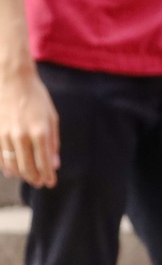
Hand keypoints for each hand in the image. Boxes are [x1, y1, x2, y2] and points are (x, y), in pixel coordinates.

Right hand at [0, 62, 57, 187]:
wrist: (13, 81)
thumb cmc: (37, 98)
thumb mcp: (52, 117)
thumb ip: (53, 142)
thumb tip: (54, 164)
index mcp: (40, 132)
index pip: (44, 163)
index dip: (48, 176)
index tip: (51, 183)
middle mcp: (22, 136)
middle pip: (27, 168)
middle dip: (35, 179)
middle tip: (40, 183)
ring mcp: (6, 136)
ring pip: (11, 165)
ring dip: (21, 175)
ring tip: (29, 178)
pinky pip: (0, 157)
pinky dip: (6, 167)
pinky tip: (12, 171)